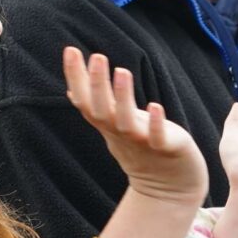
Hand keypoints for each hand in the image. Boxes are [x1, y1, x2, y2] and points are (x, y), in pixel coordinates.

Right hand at [63, 47, 205, 211]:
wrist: (167, 187)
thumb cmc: (141, 150)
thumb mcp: (114, 126)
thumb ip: (96, 106)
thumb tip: (71, 90)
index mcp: (107, 124)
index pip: (85, 100)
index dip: (76, 77)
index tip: (70, 50)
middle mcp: (119, 132)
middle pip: (101, 110)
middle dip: (98, 84)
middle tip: (98, 56)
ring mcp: (141, 142)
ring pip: (126, 122)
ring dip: (124, 98)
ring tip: (123, 71)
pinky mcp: (165, 149)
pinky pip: (157, 137)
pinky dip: (154, 123)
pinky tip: (154, 106)